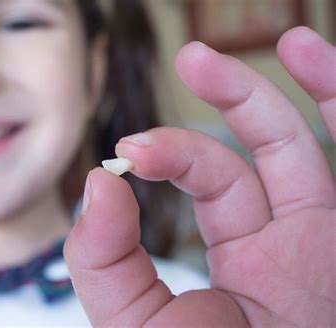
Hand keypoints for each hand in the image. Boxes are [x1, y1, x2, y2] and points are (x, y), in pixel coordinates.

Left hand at [64, 26, 334, 326]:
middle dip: (226, 100)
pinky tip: (314, 57)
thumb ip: (103, 259)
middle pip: (253, 155)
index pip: (209, 182)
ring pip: (305, 146)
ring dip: (280, 90)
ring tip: (265, 42)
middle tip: (190, 60)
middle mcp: (287, 243)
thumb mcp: (136, 321)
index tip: (127, 154)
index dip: (171, 155)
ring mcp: (326, 238)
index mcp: (243, 259)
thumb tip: (97, 183)